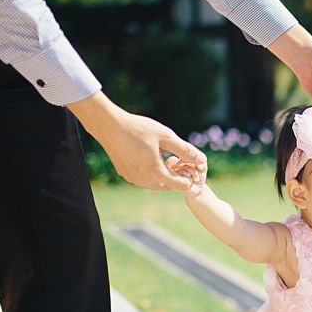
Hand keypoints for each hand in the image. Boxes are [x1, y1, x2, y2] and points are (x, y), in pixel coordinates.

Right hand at [67, 92, 205, 190]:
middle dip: (176, 176)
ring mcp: (133, 179)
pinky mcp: (125, 174)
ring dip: (163, 175)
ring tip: (164, 155)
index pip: (180, 186)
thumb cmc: (139, 129)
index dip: (188, 176)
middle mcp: (143, 180)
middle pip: (168, 186)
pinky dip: (151, 173)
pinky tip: (150, 156)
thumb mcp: (166, 136)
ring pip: (156, 184)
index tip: (187, 163)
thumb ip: (185, 150)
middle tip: (176, 158)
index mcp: (155, 172)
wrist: (109, 126)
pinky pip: (143, 179)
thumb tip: (202, 160)